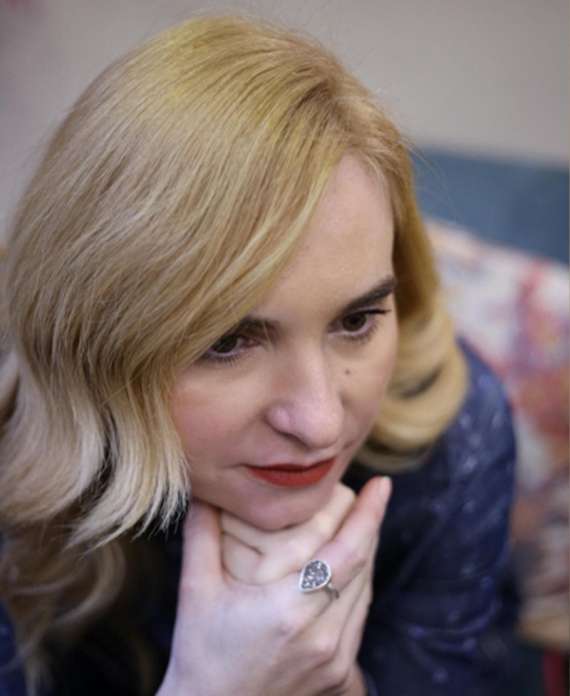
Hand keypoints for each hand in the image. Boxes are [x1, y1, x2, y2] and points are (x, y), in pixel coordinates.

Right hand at [158, 477, 390, 695]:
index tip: (382, 484)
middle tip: (371, 493)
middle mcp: (320, 638)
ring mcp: (333, 661)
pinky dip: (360, 585)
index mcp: (288, 611)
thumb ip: (201, 534)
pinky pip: (359, 618)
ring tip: (362, 522)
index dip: (369, 515)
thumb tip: (204, 489)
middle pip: (364, 568)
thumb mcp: (195, 590)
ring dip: (367, 554)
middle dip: (370, 526)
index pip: (347, 553)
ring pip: (366, 593)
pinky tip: (350, 567)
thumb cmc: (200, 653)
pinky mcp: (338, 675)